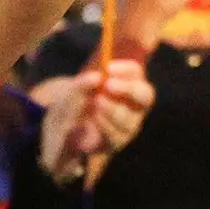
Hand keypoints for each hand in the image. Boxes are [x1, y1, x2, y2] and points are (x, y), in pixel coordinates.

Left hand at [38, 59, 154, 173]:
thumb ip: (83, 82)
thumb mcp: (73, 90)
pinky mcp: (118, 141)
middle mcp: (134, 105)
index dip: (126, 69)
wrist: (63, 128)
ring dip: (112, 109)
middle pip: (146, 95)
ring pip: (130, 118)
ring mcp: (128, 125)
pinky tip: (92, 120)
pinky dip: (104, 127)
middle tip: (109, 84)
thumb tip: (96, 77)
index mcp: (127, 84)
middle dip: (129, 88)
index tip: (108, 67)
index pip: (136, 73)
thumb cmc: (75, 101)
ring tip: (96, 103)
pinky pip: (117, 137)